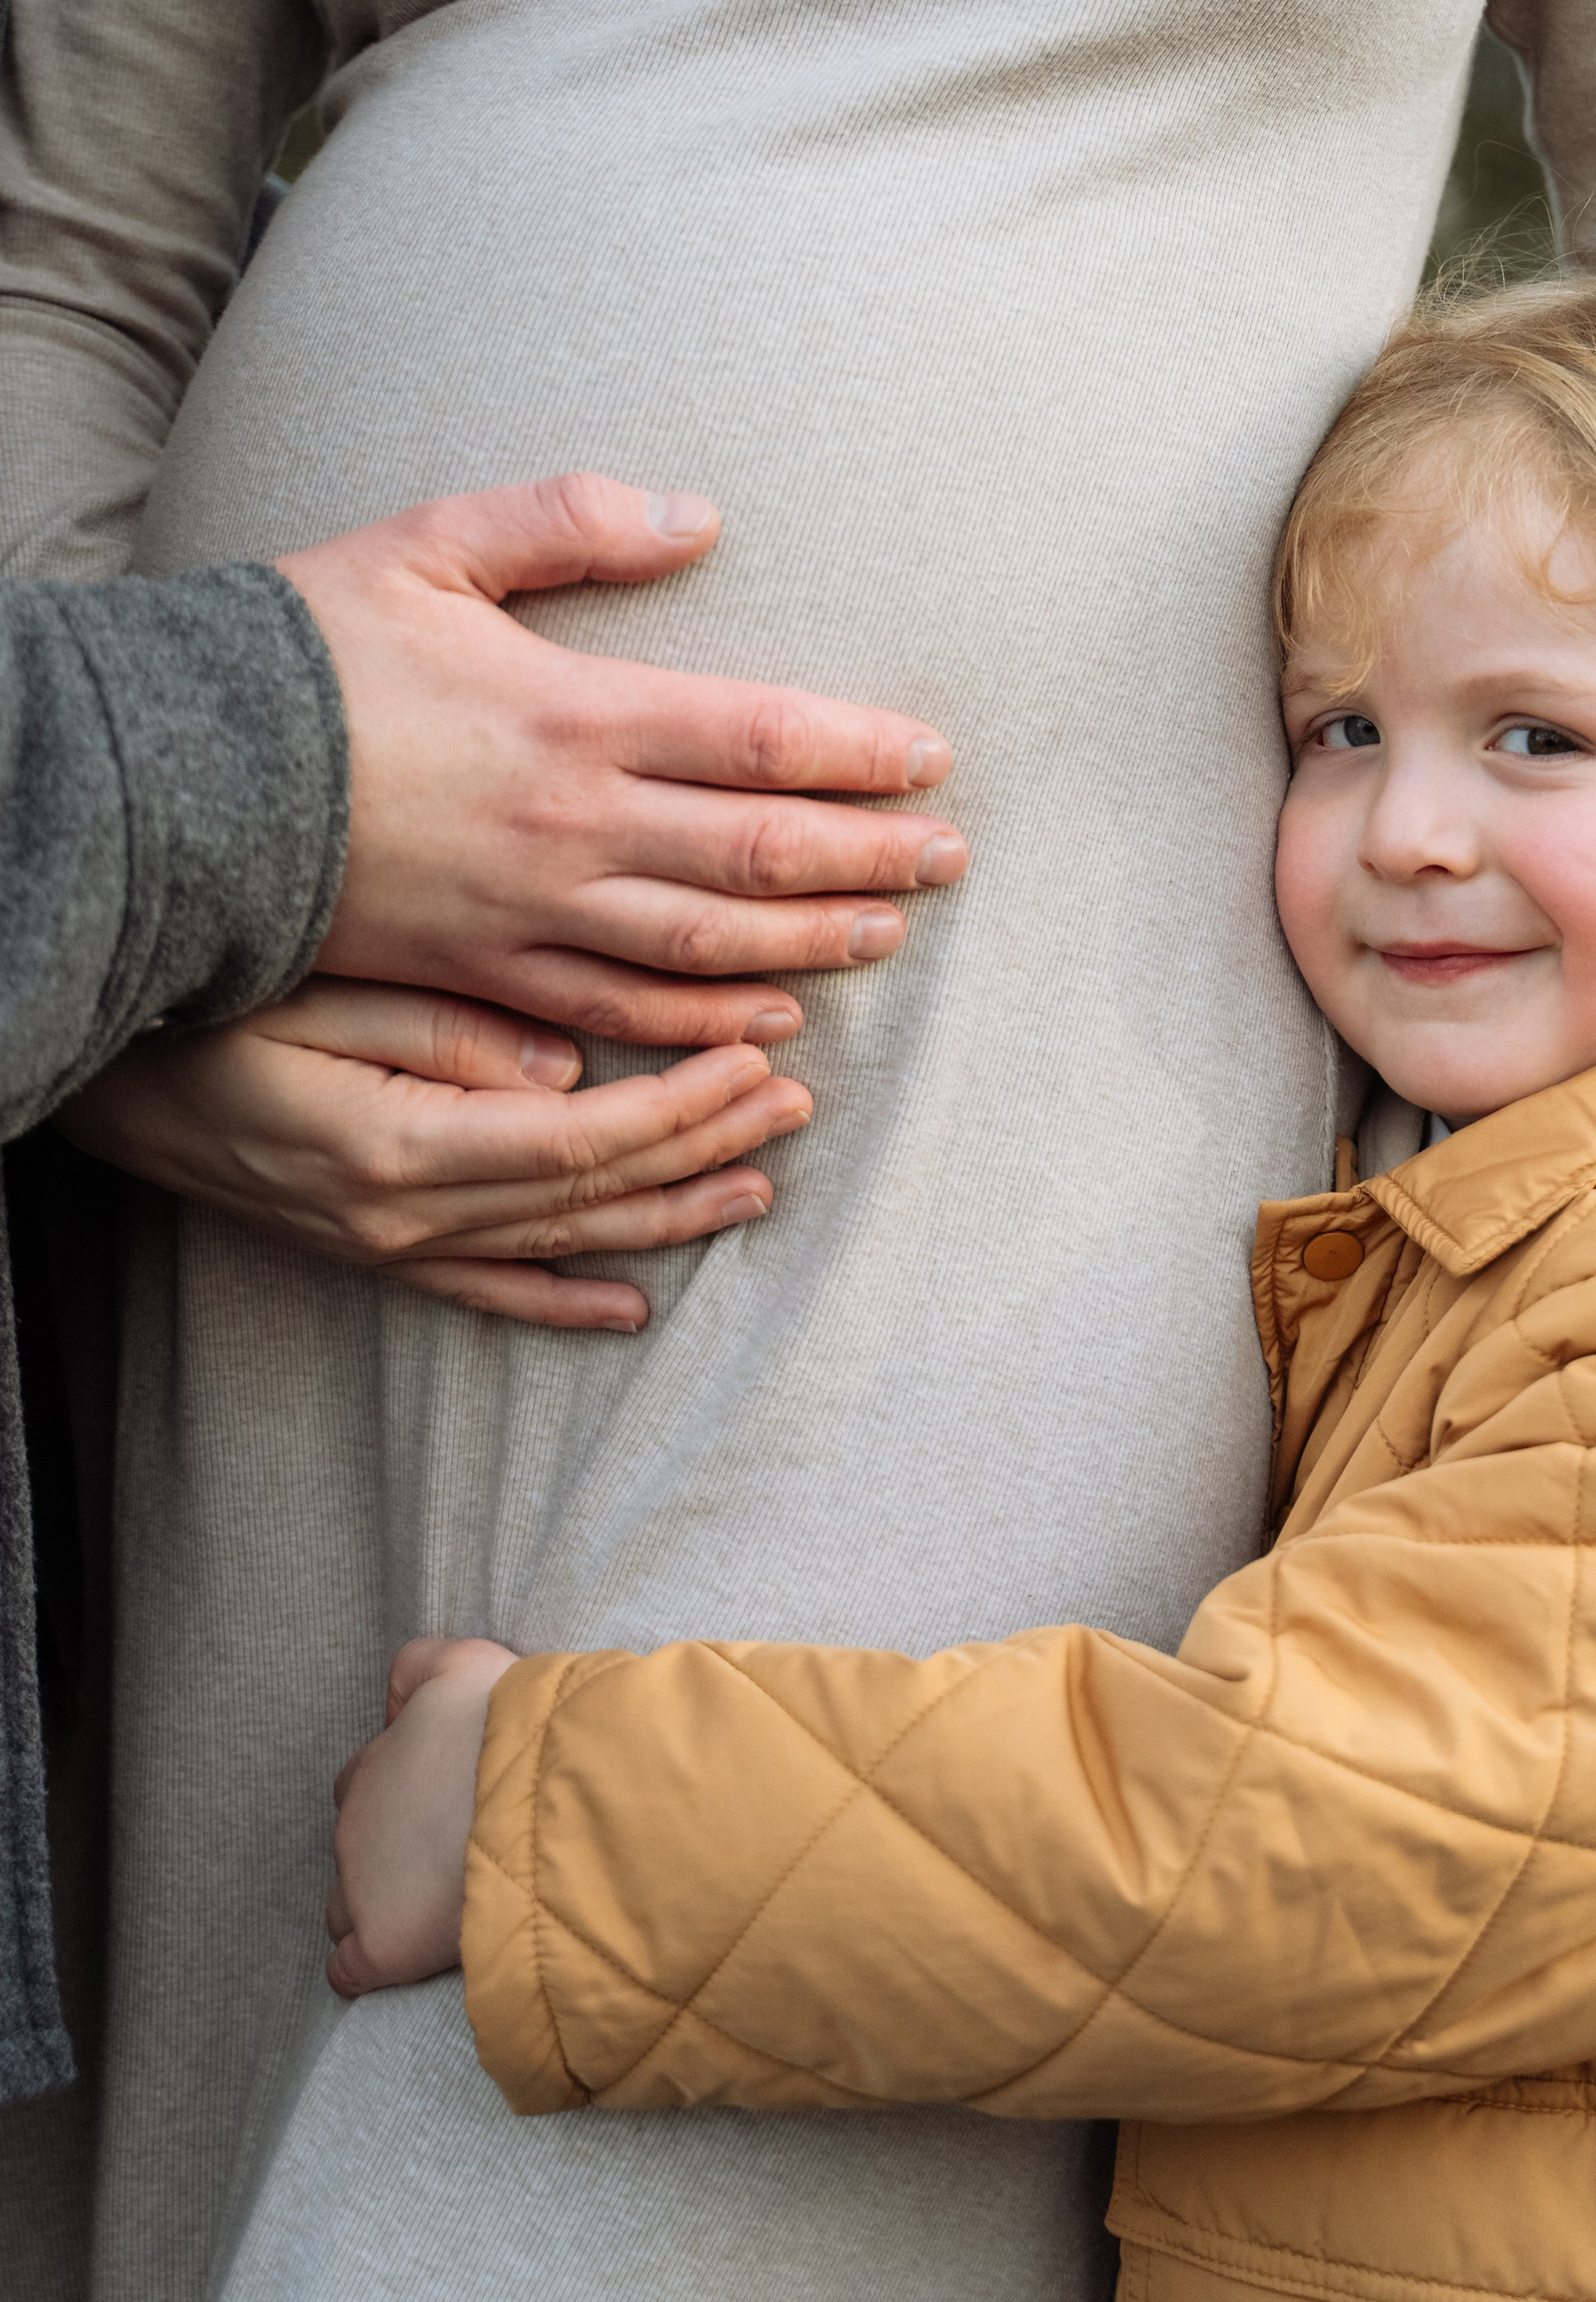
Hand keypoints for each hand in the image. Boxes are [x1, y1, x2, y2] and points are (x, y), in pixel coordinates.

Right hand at [61, 977, 809, 1329]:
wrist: (96, 1078)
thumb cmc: (200, 1010)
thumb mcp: (313, 993)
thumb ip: (443, 1029)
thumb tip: (569, 1066)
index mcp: (399, 1145)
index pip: (581, 1135)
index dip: (680, 1103)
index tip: (757, 1057)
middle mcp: (402, 1216)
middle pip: (588, 1191)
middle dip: (701, 1146)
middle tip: (793, 1101)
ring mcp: (386, 1247)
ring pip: (557, 1244)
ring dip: (664, 1215)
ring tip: (758, 1184)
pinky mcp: (367, 1253)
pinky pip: (485, 1291)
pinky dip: (562, 1300)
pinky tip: (629, 1308)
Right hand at [280, 473, 967, 1048]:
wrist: (175, 777)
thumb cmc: (305, 650)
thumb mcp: (432, 544)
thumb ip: (572, 520)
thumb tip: (700, 514)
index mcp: (573, 713)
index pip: (759, 735)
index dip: (858, 752)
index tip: (931, 759)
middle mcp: (569, 825)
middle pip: (757, 854)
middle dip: (867, 857)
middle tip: (952, 860)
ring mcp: (527, 911)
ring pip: (704, 947)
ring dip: (808, 943)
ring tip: (887, 934)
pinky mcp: (478, 971)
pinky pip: (617, 1010)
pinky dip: (701, 1024)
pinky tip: (764, 1025)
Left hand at [328, 1635, 515, 1996]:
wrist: (540, 1795)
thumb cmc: (513, 1728)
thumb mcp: (467, 1663)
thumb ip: (420, 1666)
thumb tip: (395, 1699)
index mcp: (373, 1766)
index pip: (362, 1784)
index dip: (403, 1798)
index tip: (445, 1805)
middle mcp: (354, 1824)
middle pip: (354, 1847)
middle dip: (393, 1853)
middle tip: (453, 1854)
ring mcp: (361, 1888)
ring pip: (345, 1906)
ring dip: (382, 1906)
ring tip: (440, 1907)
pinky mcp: (382, 1945)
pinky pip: (348, 1969)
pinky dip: (369, 1966)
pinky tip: (409, 1955)